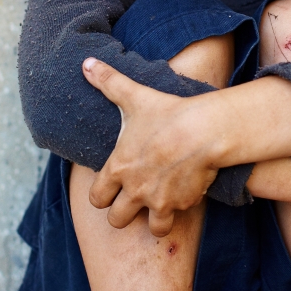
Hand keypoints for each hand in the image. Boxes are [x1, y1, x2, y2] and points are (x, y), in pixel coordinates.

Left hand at [82, 57, 218, 235]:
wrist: (204, 131)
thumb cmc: (167, 113)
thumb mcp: (134, 97)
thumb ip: (108, 82)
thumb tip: (86, 63)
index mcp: (118, 170)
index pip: (97, 199)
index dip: (103, 194)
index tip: (113, 186)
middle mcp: (135, 191)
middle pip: (117, 220)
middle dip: (124, 212)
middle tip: (136, 198)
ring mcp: (160, 201)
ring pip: (152, 228)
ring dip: (156, 219)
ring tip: (162, 204)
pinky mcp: (184, 204)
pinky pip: (179, 214)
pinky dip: (183, 206)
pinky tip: (188, 190)